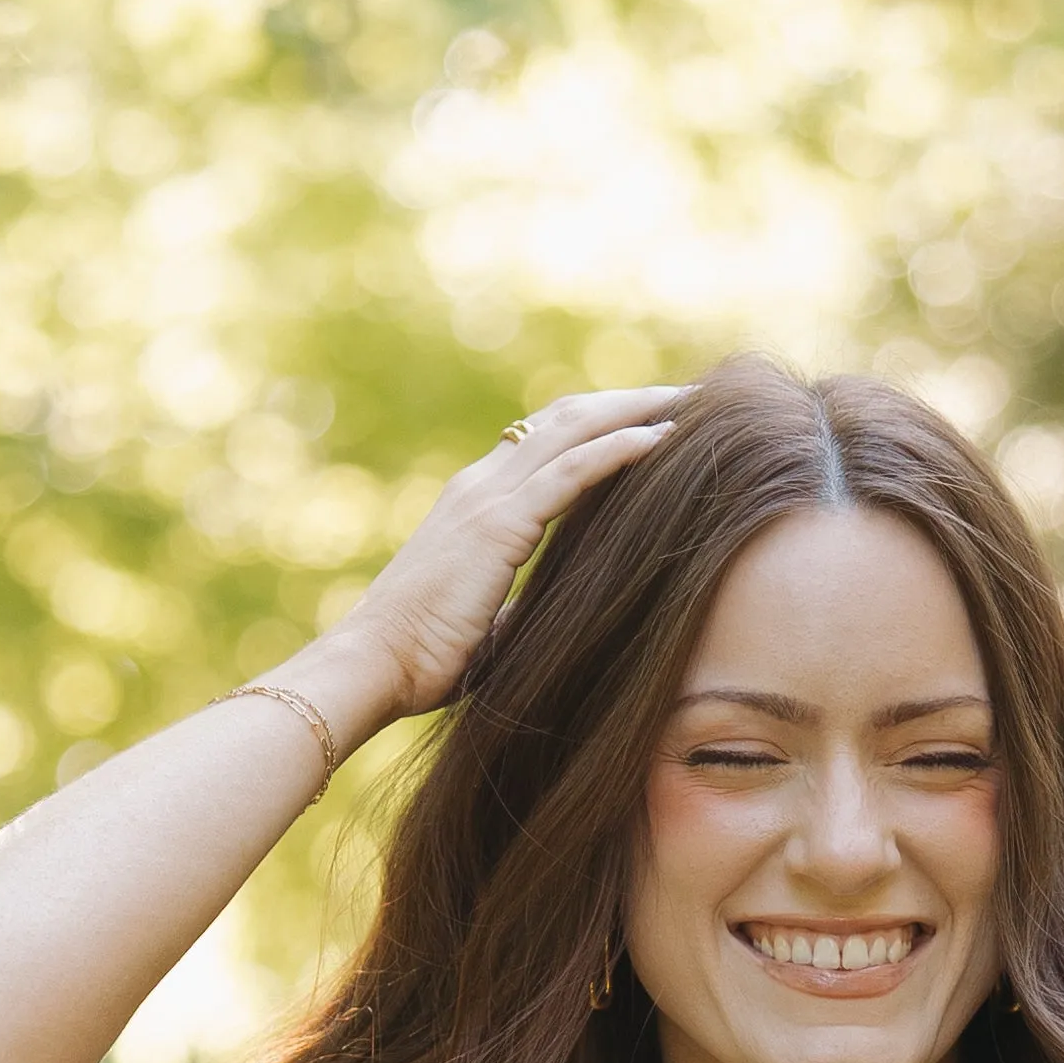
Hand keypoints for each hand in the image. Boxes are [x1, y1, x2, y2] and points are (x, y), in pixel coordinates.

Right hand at [340, 389, 685, 722]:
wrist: (372, 666)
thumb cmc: (420, 661)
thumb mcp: (481, 624)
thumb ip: (512, 608)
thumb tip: (539, 620)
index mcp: (474, 504)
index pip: (543, 441)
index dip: (597, 424)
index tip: (651, 420)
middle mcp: (479, 485)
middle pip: (565, 419)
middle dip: (628, 401)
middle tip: (688, 396)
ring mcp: (486, 498)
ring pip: (572, 430)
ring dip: (635, 409)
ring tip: (691, 402)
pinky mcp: (498, 524)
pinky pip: (570, 472)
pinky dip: (619, 449)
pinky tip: (662, 438)